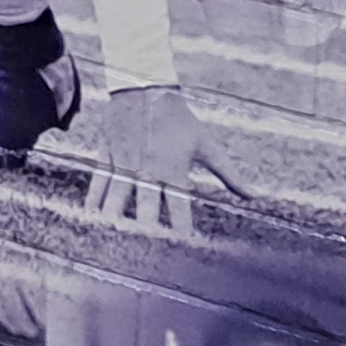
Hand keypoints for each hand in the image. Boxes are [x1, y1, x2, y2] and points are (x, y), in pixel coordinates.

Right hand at [83, 84, 250, 239]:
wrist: (146, 89)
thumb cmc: (180, 121)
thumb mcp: (206, 146)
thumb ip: (228, 175)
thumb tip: (253, 196)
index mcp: (173, 170)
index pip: (179, 209)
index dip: (182, 230)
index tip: (184, 250)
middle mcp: (148, 170)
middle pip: (146, 209)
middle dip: (146, 232)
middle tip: (145, 256)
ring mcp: (124, 163)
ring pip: (117, 198)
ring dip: (116, 221)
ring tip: (115, 241)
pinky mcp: (107, 156)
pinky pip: (98, 183)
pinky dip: (94, 201)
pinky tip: (92, 217)